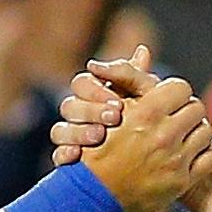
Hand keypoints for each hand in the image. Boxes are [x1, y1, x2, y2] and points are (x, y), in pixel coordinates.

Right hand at [50, 47, 155, 164]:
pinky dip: (65, 154)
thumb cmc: (150, 121)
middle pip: (68, 105)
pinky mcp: (71, 160)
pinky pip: (58, 156)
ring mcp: (73, 137)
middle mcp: (80, 113)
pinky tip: (77, 155)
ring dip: (78, 131)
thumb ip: (140, 77)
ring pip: (60, 130)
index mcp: (95, 94)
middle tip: (115, 118)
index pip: (82, 83)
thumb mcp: (147, 97)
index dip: (96, 90)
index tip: (118, 102)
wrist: (153, 161)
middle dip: (90, 111)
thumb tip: (142, 50)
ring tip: (100, 136)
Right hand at [79, 70, 211, 211]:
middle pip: (196, 108)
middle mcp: (163, 136)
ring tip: (187, 132)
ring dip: (198, 129)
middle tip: (179, 115)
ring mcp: (174, 161)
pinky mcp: (181, 182)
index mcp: (145, 114)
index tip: (168, 99)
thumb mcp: (107, 108)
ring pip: (206, 132)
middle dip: (187, 110)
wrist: (90, 194)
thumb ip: (128, 77)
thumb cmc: (95, 146)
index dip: (174, 91)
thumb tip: (144, 50)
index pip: (180, 88)